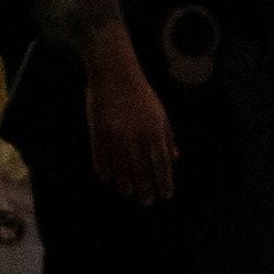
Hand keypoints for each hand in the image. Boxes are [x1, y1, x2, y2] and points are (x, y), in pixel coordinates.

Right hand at [86, 61, 178, 203]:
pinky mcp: (98, 131)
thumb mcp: (161, 113)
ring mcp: (116, 134)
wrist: (114, 73)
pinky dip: (104, 169)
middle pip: (142, 171)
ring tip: (126, 191)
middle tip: (146, 201)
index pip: (162, 164)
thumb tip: (175, 160)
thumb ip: (168, 137)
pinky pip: (101, 157)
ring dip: (124, 183)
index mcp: (154, 131)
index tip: (165, 196)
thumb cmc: (140, 93)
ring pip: (120, 168)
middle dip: (145, 189)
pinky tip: (107, 178)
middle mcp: (137, 135)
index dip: (164, 183)